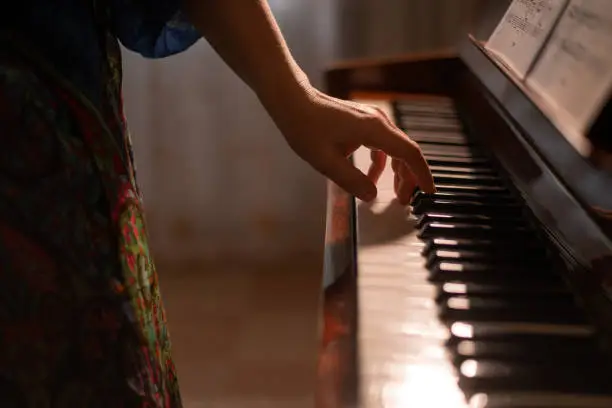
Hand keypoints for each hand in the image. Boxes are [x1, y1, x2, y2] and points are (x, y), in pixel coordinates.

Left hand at [269, 87, 435, 202]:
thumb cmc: (305, 127)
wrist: (292, 101)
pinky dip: (382, 162)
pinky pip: (381, 145)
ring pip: (395, 148)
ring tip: (394, 193)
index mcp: (374, 130)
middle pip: (405, 152)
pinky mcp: (362, 122)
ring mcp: (371, 120)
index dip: (421, 174)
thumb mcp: (326, 162)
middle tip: (405, 201)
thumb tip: (371, 196)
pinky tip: (372, 177)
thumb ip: (351, 181)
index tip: (429, 191)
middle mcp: (378, 122)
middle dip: (408, 178)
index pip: (409, 153)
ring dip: (397, 171)